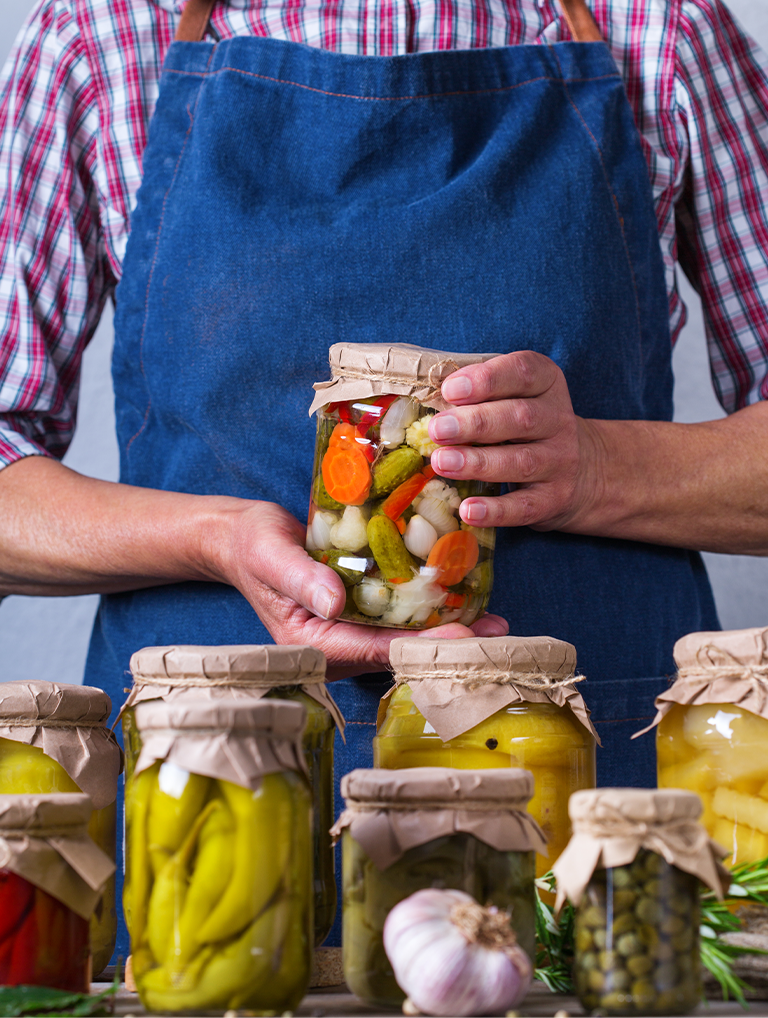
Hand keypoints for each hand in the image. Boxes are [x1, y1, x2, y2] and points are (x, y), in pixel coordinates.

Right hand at [215, 501, 508, 679]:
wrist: (240, 539)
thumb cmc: (251, 545)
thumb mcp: (271, 555)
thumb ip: (301, 579)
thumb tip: (334, 602)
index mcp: (312, 645)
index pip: (375, 651)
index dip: (421, 645)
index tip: (462, 635)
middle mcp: (334, 648)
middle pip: (398, 653)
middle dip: (446, 644)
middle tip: (496, 632)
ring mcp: (347, 634)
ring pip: (404, 641)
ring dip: (446, 631)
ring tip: (493, 621)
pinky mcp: (357, 616)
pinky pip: (397, 622)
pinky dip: (428, 613)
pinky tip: (462, 600)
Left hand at [428, 351, 599, 530]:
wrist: (586, 472)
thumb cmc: (530, 428)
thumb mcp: (518, 398)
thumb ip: (482, 394)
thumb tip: (429, 399)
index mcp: (547, 385)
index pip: (524, 372)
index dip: (487, 379)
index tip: (451, 389)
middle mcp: (558, 421)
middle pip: (520, 418)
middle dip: (475, 423)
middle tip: (436, 429)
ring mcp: (560, 463)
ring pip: (520, 462)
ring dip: (477, 463)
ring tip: (441, 463)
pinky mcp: (554, 500)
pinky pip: (524, 507)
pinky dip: (495, 510)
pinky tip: (468, 510)